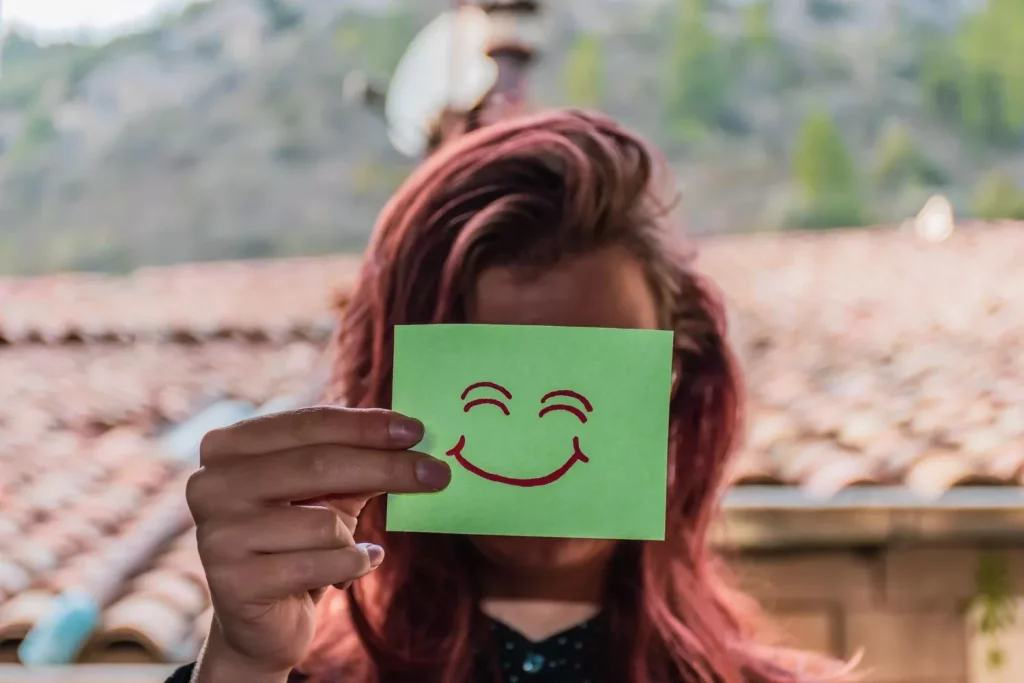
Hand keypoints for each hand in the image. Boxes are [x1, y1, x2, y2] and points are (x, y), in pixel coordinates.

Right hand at [186, 407, 449, 677]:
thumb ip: (356, 459)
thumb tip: (411, 434)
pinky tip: (350, 571)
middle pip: (318, 465)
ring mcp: (216, 535)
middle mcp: (210, 484)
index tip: (416, 430)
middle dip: (387, 467)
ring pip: (324, 522)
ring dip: (355, 537)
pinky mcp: (233, 583)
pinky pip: (322, 565)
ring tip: (353, 548)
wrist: (264, 619)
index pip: (308, 424)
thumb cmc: (299, 538)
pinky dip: (352, 566)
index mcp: (228, 447)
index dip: (365, 425)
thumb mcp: (327, 491)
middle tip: (438, 473)